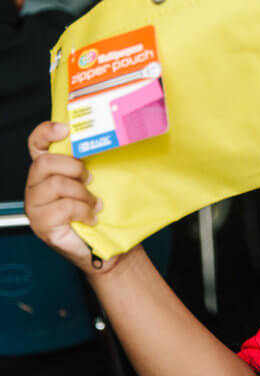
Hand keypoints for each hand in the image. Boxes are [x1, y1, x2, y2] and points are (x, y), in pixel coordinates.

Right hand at [24, 122, 121, 273]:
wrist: (103, 246)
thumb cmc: (98, 212)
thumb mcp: (95, 183)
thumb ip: (89, 165)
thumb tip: (108, 142)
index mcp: (47, 172)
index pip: (36, 145)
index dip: (45, 133)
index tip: (65, 129)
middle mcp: (35, 187)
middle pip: (45, 163)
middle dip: (74, 169)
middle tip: (90, 181)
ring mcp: (35, 206)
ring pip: (56, 185)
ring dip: (83, 194)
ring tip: (93, 204)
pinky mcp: (41, 224)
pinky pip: (63, 207)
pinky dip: (83, 211)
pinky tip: (91, 218)